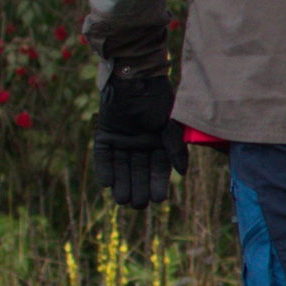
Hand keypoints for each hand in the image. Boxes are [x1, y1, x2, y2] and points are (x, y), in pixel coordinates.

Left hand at [91, 73, 186, 207]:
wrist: (135, 79)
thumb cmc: (158, 100)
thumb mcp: (171, 125)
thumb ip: (175, 147)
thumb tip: (181, 173)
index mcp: (158, 144)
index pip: (158, 169)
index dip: (157, 184)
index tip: (158, 200)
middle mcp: (140, 145)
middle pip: (138, 172)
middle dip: (138, 188)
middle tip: (138, 205)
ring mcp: (122, 141)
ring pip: (121, 167)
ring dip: (122, 183)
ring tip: (122, 200)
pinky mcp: (105, 135)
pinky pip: (104, 156)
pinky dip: (105, 169)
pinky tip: (107, 183)